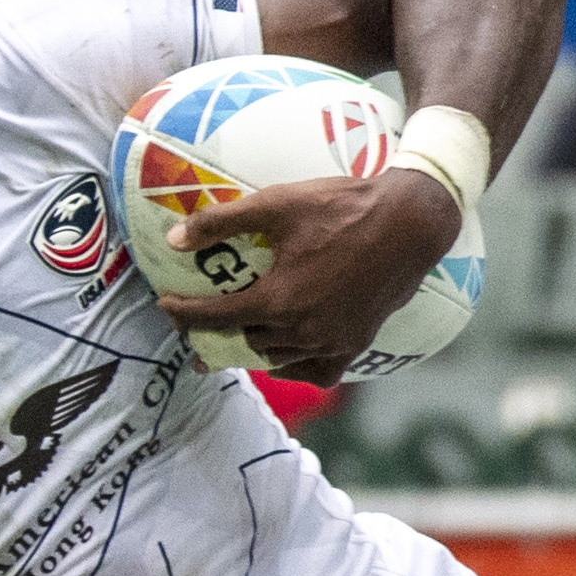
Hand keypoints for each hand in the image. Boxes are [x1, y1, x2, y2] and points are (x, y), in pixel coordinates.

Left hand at [174, 169, 457, 386]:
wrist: (410, 223)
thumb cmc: (343, 207)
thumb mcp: (277, 203)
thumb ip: (221, 222)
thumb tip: (173, 240)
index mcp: (277, 300)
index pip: (214, 317)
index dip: (183, 313)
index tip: (165, 305)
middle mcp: (301, 331)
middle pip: (244, 340)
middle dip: (218, 330)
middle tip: (202, 317)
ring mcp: (331, 342)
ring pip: (277, 357)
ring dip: (255, 345)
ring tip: (240, 330)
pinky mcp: (356, 344)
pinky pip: (316, 372)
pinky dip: (297, 365)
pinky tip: (287, 351)